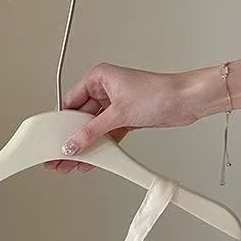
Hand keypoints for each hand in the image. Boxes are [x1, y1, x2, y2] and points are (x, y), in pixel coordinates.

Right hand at [46, 63, 199, 172]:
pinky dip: (100, 147)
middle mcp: (105, 90)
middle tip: (60, 156)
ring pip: (92, 129)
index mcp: (99, 78)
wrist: (188, 101)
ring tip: (73, 162)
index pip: (70, 102)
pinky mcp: (124, 118)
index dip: (60, 123)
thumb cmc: (160, 92)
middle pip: (79, 119)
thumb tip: (73, 144)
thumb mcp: (118, 114)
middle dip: (71, 139)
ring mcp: (114, 105)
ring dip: (85, 146)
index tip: (52, 139)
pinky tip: (92, 160)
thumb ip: (91, 132)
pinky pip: (105, 135)